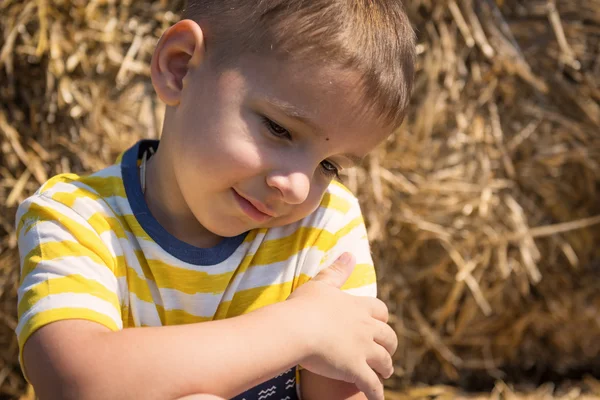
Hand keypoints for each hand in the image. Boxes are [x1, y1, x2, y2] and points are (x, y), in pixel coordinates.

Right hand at [286, 253, 396, 399]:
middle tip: (386, 351)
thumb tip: (350, 253)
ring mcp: (363, 349)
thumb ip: (337, 271)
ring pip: (384, 361)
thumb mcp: (320, 284)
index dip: (381, 319)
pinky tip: (378, 398)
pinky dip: (377, 393)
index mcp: (357, 307)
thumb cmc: (303, 305)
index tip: (379, 324)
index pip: (380, 311)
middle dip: (389, 345)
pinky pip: (372, 385)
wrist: (296, 328)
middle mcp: (365, 327)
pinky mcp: (356, 369)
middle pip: (388, 337)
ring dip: (386, 368)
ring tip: (384, 373)